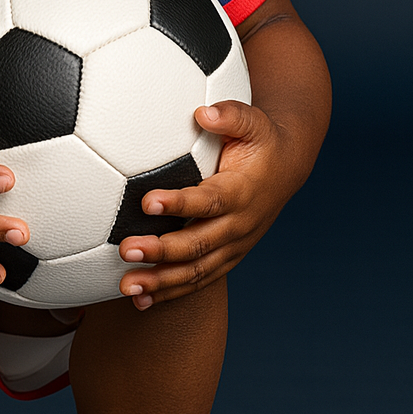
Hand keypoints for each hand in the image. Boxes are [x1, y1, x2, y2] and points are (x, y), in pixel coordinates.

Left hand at [116, 99, 295, 308]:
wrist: (286, 169)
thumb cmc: (261, 140)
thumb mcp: (254, 121)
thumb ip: (230, 115)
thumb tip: (203, 112)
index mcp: (242, 192)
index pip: (209, 201)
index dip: (179, 203)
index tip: (147, 201)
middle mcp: (238, 225)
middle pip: (198, 244)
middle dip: (162, 250)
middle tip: (126, 248)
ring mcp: (232, 247)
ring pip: (196, 271)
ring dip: (161, 281)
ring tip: (127, 286)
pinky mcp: (225, 258)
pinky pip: (197, 281)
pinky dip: (169, 293)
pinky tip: (139, 301)